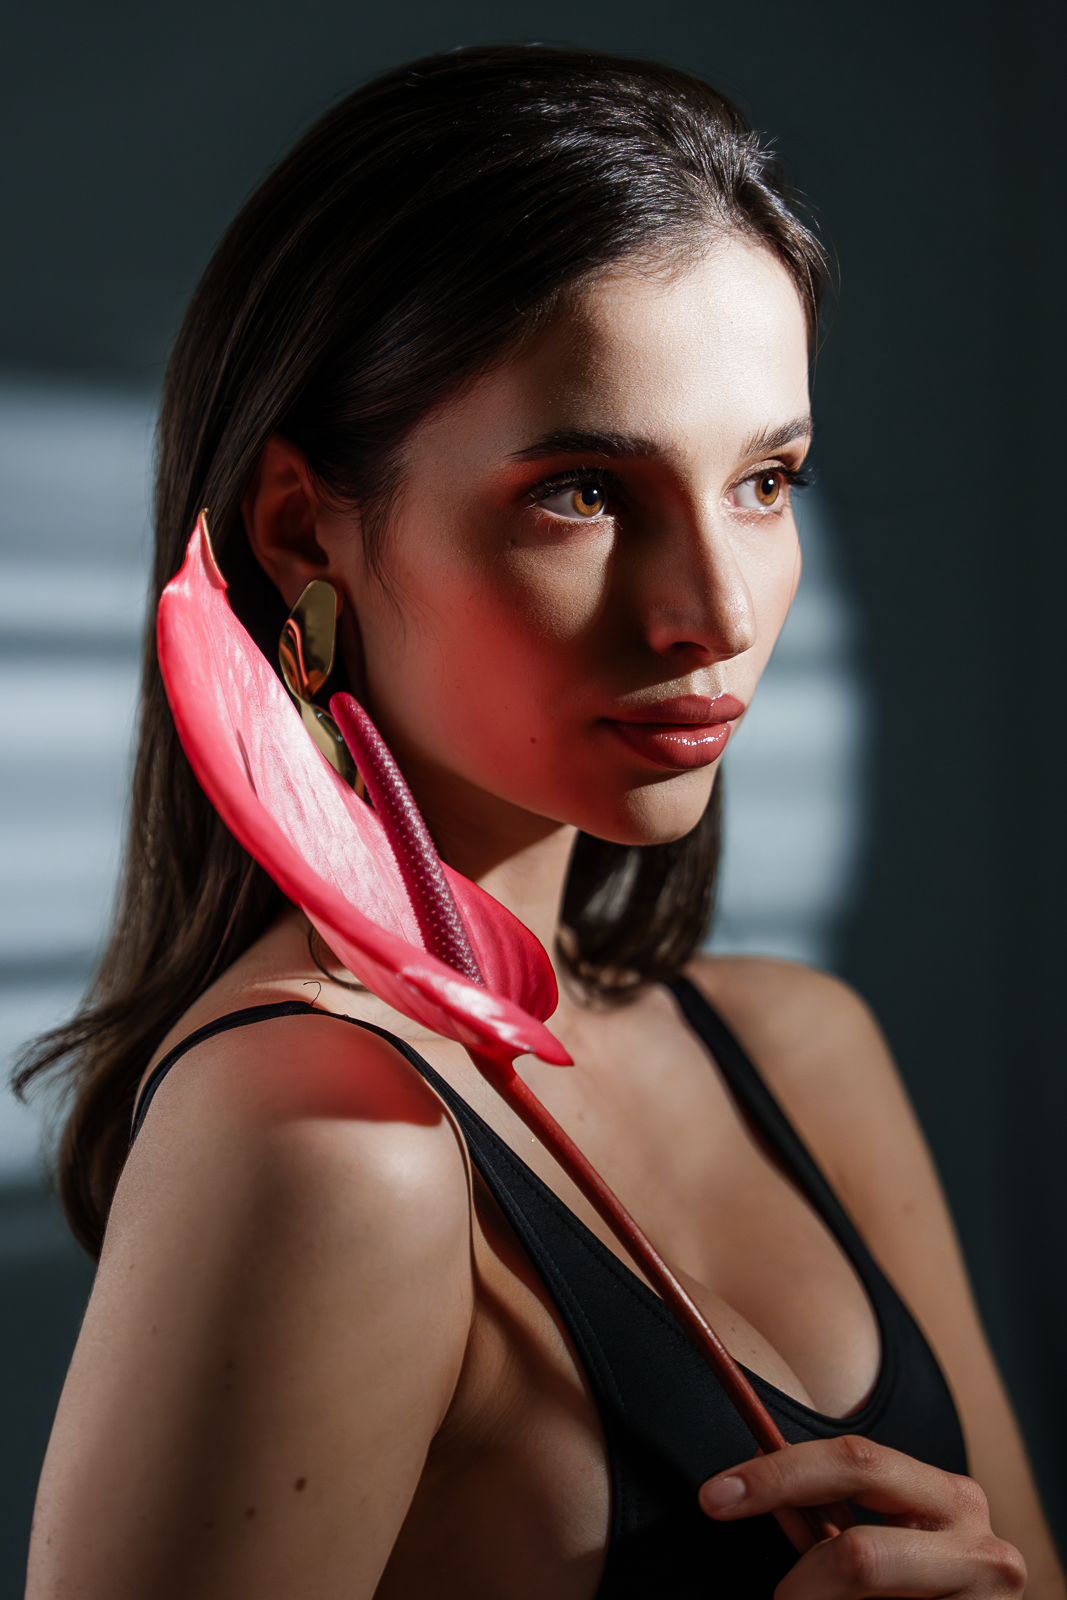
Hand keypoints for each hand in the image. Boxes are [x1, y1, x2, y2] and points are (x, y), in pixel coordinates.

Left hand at [699, 1436, 1026, 1597]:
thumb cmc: (926, 1596)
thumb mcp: (881, 1549)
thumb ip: (827, 1521)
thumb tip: (746, 1484)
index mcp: (948, 1497)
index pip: (855, 1460)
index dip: (779, 1475)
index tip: (714, 1495)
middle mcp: (978, 1541)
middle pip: (860, 1549)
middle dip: (797, 1574)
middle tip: (759, 1579)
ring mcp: (988, 1596)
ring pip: (862, 1589)